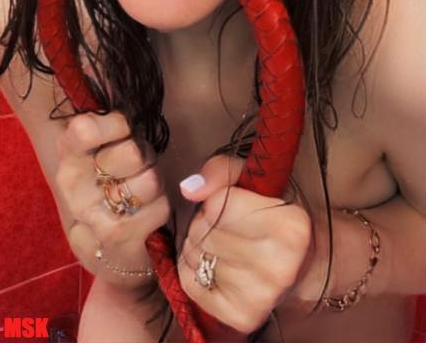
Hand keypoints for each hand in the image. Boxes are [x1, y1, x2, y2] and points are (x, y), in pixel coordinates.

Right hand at [55, 111, 170, 285]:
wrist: (110, 251)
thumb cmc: (112, 184)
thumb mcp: (105, 147)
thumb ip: (105, 118)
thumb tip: (104, 72)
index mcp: (68, 153)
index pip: (84, 128)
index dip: (116, 125)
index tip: (124, 131)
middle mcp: (72, 184)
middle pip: (132, 152)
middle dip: (145, 156)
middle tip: (137, 167)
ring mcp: (93, 214)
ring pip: (150, 180)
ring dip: (155, 183)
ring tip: (143, 191)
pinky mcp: (117, 238)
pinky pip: (160, 206)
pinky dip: (162, 207)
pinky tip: (147, 215)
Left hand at [177, 155, 311, 334]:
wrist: (301, 264)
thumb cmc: (274, 215)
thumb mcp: (255, 181)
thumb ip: (220, 172)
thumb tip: (189, 189)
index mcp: (291, 228)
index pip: (218, 205)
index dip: (215, 199)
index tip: (230, 204)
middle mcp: (279, 267)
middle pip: (204, 232)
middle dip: (203, 221)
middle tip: (224, 224)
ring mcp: (260, 297)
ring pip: (194, 256)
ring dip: (197, 244)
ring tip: (221, 243)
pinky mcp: (240, 317)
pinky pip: (190, 282)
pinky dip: (193, 269)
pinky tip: (215, 264)